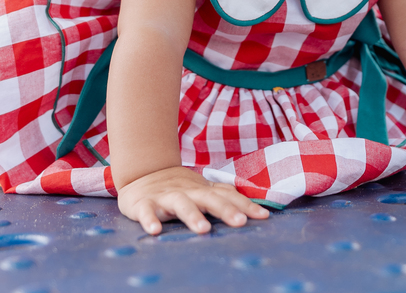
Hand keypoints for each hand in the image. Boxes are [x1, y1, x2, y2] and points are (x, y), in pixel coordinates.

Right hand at [117, 166, 269, 234]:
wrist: (142, 174)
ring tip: (204, 230)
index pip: (227, 195)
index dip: (245, 205)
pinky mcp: (143, 204)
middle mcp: (187, 191)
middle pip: (208, 198)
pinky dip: (149, 220)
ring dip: (192, 215)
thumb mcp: (202, 189)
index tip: (263, 217)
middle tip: (240, 222)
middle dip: (225, 209)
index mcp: (202, 189)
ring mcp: (165, 197)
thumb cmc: (178, 187)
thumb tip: (254, 207)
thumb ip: (224, 196)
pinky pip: (146, 212)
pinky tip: (154, 231)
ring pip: (180, 204)